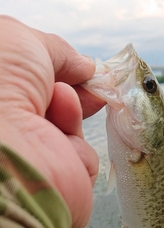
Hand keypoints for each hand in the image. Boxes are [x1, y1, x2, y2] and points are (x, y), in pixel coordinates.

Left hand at [0, 16, 104, 227]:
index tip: (80, 67)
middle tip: (89, 85)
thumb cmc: (2, 87)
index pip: (35, 83)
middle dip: (74, 91)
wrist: (7, 147)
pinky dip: (78, 150)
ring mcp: (34, 156)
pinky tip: (63, 145)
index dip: (60, 71)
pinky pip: (81, 161)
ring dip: (71, 114)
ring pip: (70, 132)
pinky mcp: (57, 185)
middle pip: (56, 106)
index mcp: (3, 100)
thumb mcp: (24, 43)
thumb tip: (83, 65)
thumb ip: (56, 50)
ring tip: (60, 104)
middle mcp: (12, 128)